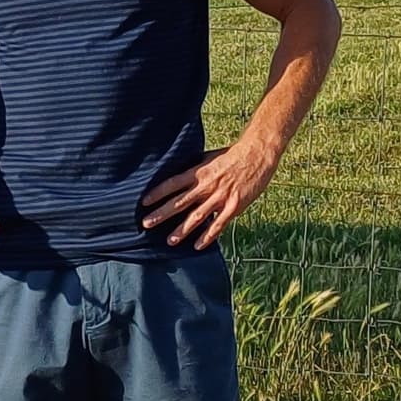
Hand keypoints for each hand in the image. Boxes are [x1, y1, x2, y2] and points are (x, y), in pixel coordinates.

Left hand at [141, 139, 276, 248]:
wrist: (256, 154)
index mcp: (198, 173)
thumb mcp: (208, 158)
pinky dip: (208, 236)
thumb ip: (194, 169)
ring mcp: (220, 197)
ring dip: (182, 230)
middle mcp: (206, 186)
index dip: (157, 193)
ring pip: (196, 216)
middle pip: (179, 202)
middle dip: (161, 214)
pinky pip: (218, 224)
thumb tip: (178, 175)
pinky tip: (197, 246)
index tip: (144, 202)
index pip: (172, 184)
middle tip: (146, 224)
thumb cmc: (231, 155)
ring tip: (169, 241)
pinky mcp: (234, 206)